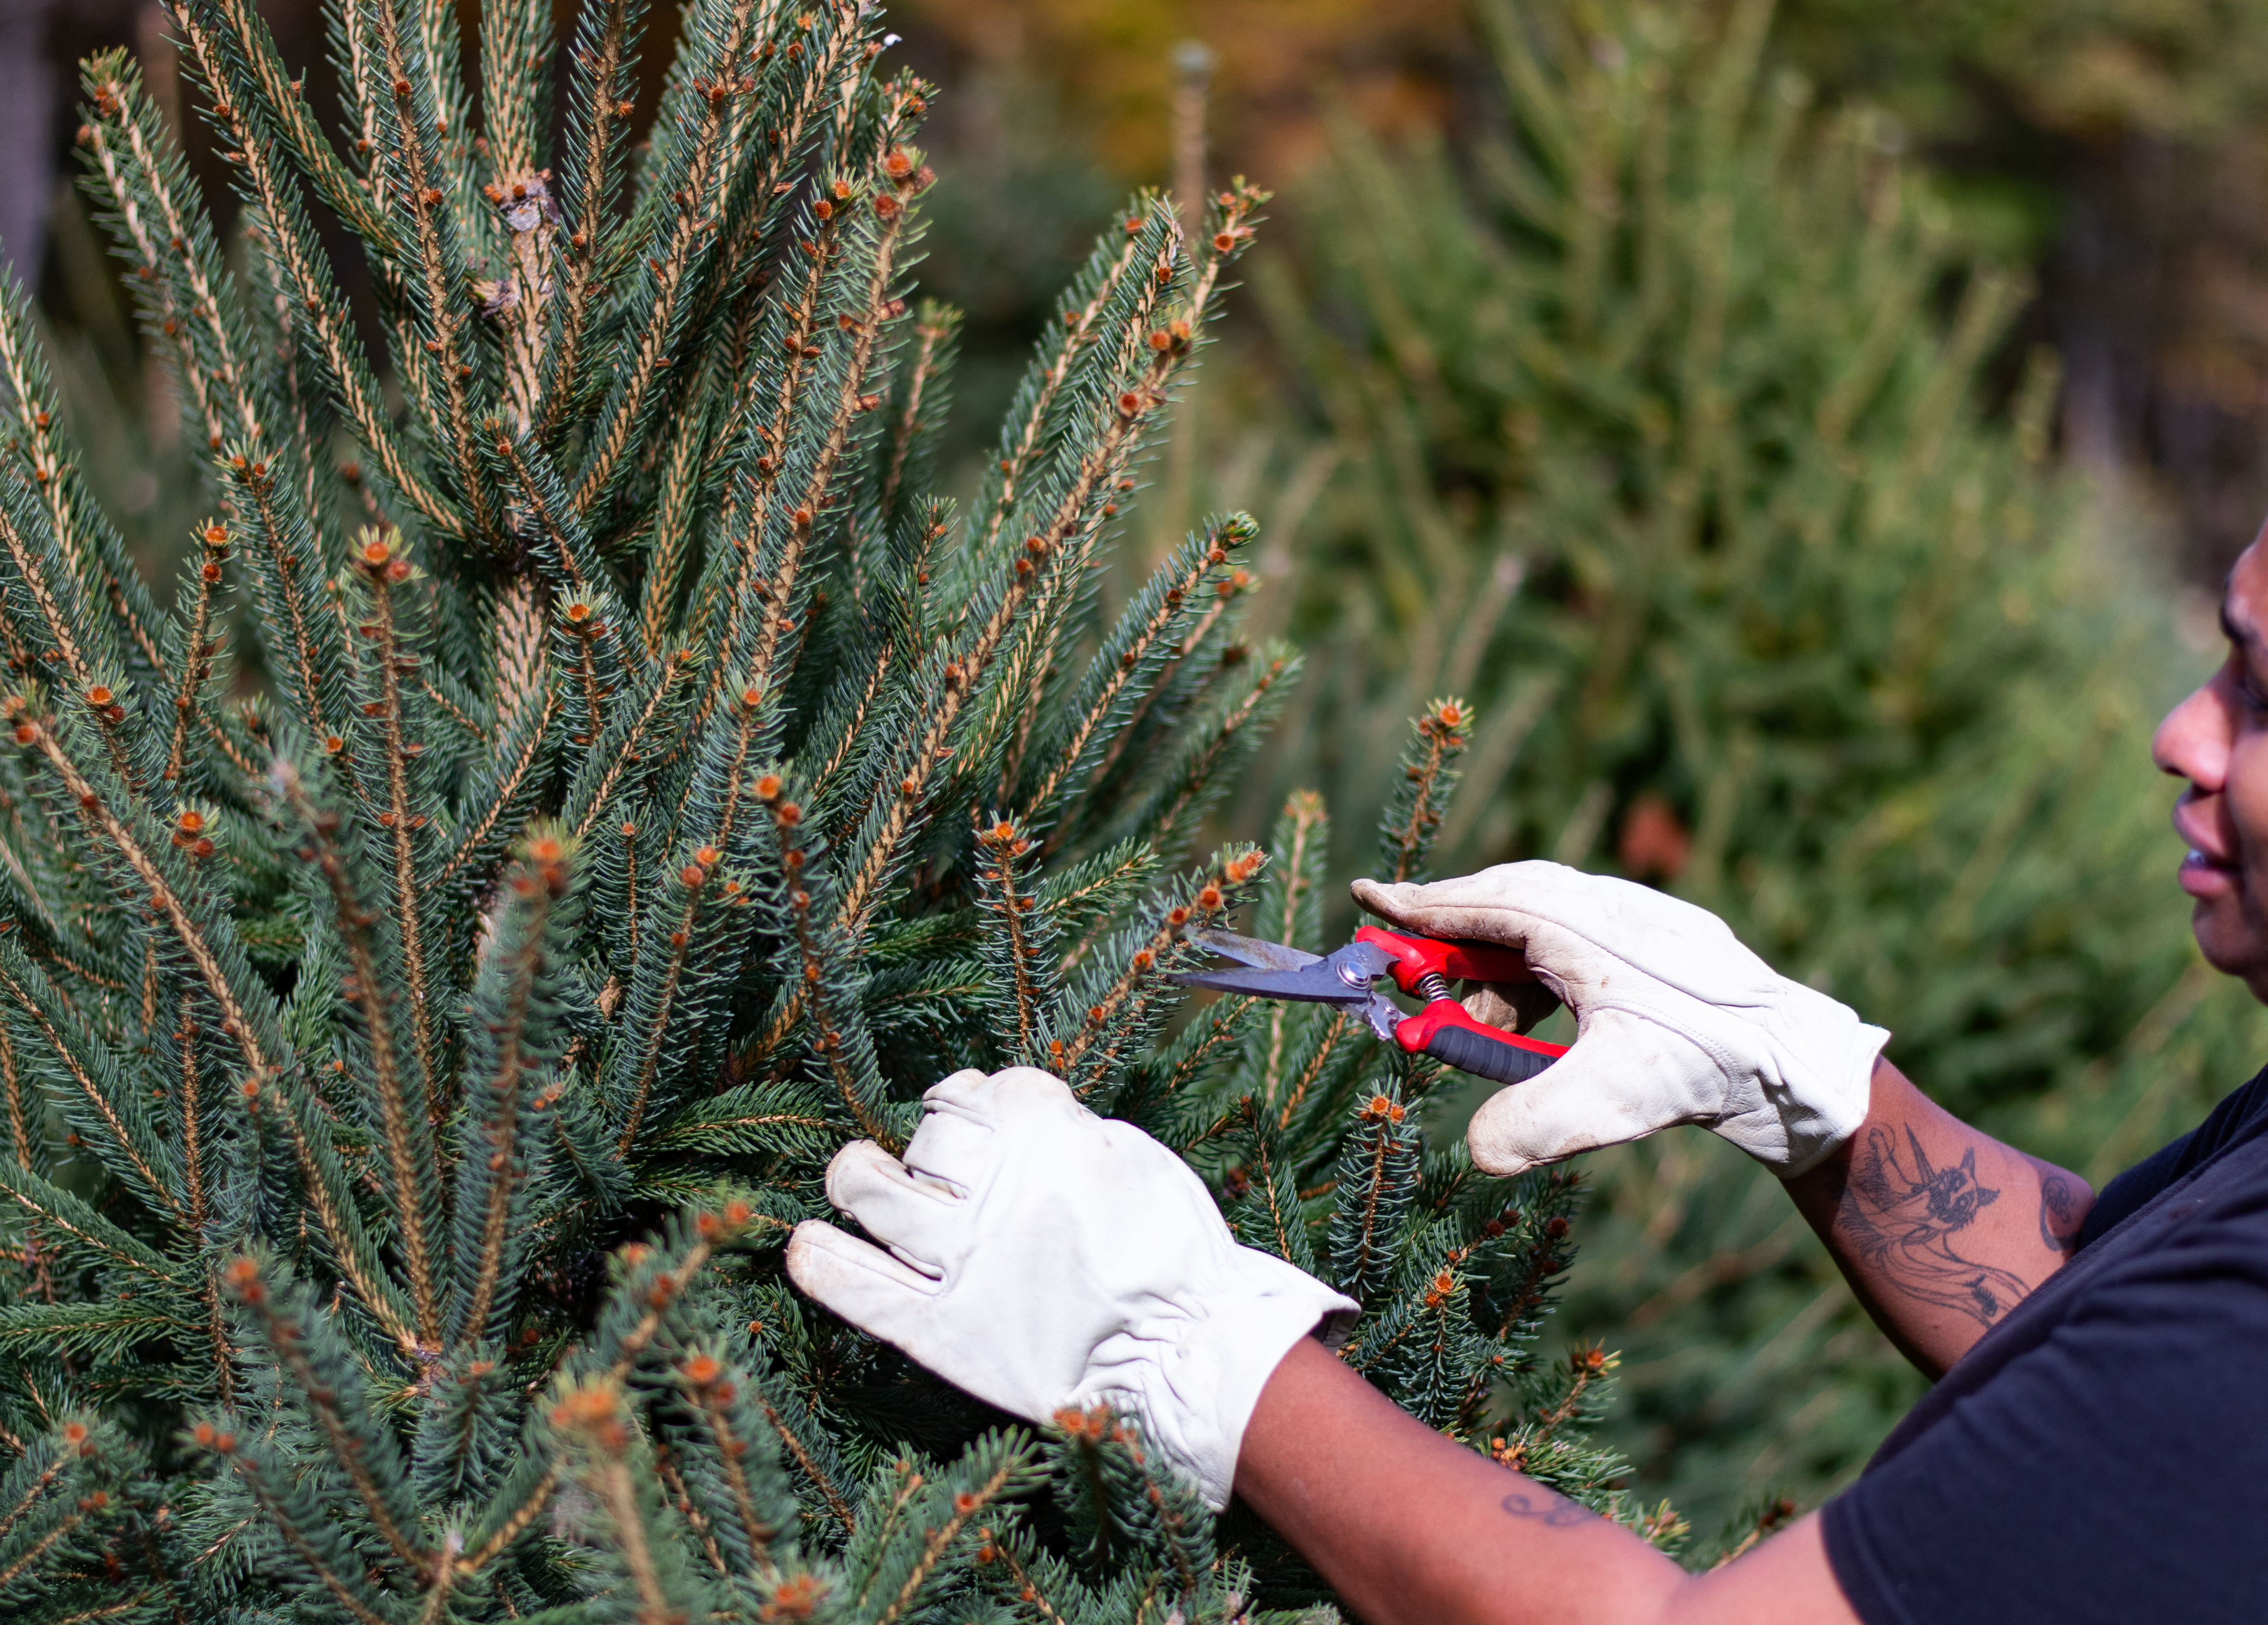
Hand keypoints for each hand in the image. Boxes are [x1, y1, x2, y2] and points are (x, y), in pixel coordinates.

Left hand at [784, 1067, 1356, 1508]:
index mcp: (1044, 1131)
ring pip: (871, 1189)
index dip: (985, 1097)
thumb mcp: (1132, 1157)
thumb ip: (1066, 1132)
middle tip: (933, 1158)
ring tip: (853, 1177)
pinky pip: (861, 1288)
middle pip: (927, 1130)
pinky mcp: (941, 1328)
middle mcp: (989, 1184)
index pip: (987, 1087)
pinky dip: (823, 1266)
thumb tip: (1016, 1120)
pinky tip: (803, 1248)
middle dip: (930, 1135)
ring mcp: (959, 1255)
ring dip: (854, 1175)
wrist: (1189, 1352)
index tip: (988, 1114)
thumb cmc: (1175, 1252)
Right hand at [1352, 863, 1886, 1177]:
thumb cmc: (1706, 1067)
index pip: (1478, 902)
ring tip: (1489, 1037)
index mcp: (1579, 923)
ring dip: (1501, 977)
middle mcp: (1603, 906)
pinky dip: (1540, 981)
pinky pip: (1573, 943)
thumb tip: (1475, 1155)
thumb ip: (1532, 1123)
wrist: (1802, 1060)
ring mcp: (1634, 921)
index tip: (1366, 897)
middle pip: (1502, 905)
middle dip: (1453, 946)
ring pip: (1538, 926)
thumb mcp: (1612, 1100)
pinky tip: (1546, 1031)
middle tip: (1417, 989)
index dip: (1417, 905)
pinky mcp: (1657, 945)